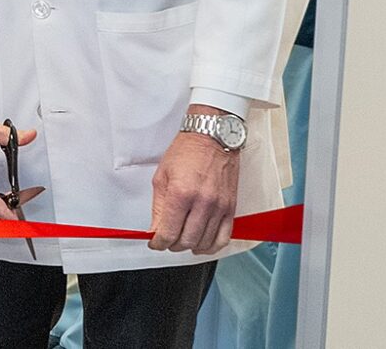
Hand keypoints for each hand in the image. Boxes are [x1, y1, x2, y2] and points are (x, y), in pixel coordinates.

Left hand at [150, 112, 241, 253]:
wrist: (212, 138)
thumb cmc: (187, 151)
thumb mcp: (162, 176)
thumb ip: (158, 207)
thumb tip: (155, 229)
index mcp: (181, 194)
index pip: (168, 232)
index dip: (158, 243)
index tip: (155, 243)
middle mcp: (202, 203)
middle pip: (186, 240)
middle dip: (172, 246)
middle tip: (166, 241)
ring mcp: (219, 207)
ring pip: (204, 242)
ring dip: (190, 247)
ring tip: (181, 241)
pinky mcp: (231, 208)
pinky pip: (224, 237)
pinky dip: (211, 246)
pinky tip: (202, 244)